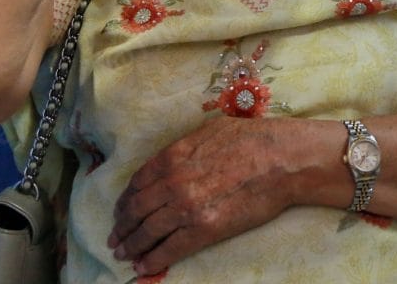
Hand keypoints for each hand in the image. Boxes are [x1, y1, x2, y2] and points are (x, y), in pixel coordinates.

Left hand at [107, 117, 306, 276]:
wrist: (281, 159)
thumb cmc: (252, 138)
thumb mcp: (210, 130)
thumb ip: (185, 146)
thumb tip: (176, 157)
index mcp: (172, 157)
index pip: (137, 183)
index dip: (124, 200)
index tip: (121, 210)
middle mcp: (172, 183)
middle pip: (135, 210)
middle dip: (121, 227)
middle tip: (115, 238)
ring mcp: (185, 208)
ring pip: (147, 232)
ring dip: (131, 246)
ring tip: (124, 254)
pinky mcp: (203, 230)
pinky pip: (169, 249)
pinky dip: (153, 259)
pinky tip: (143, 266)